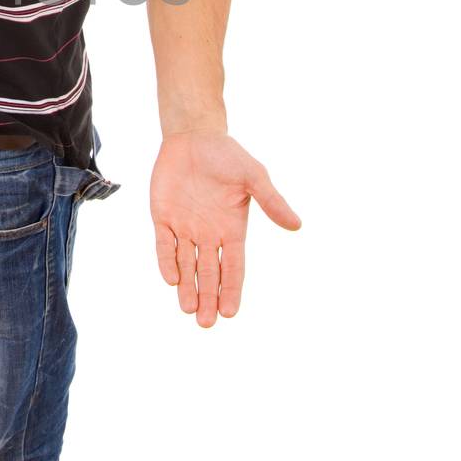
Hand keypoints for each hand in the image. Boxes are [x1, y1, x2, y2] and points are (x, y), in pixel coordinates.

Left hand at [149, 132, 300, 325]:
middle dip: (208, 298)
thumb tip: (296, 225)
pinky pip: (164, 245)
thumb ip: (271, 201)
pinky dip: (167, 261)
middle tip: (206, 323)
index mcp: (232, 230)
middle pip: (209, 274)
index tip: (230, 312)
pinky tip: (171, 279)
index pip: (233, 268)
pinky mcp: (164, 217)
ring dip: (187, 288)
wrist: (194, 137)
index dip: (231, 290)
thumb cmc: (227, 156)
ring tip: (189, 310)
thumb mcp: (254, 177)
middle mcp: (209, 234)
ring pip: (186, 265)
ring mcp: (185, 228)